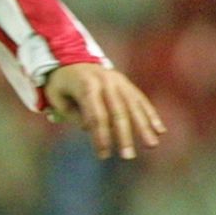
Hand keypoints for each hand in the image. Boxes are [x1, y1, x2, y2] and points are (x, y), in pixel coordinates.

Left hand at [43, 64, 164, 159]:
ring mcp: (118, 81)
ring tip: (152, 145)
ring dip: (144, 127)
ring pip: (134, 105)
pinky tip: (160, 130)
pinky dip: (151, 114)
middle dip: (124, 136)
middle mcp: (106, 82)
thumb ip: (72, 113)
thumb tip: (91, 128)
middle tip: (128, 157)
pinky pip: (140, 99)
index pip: (97, 115)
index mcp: (86, 85)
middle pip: (118, 112)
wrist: (70, 57)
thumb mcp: (56, 96)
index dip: (101, 136)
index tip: (103, 155)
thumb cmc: (60, 83)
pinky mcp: (126, 83)